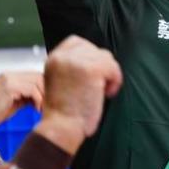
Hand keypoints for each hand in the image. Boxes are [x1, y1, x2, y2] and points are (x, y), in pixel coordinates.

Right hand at [0, 71, 42, 128]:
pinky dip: (37, 100)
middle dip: (45, 91)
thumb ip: (27, 95)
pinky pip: (31, 90)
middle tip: (47, 105)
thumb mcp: (14, 101)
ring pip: (36, 82)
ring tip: (41, 109)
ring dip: (42, 96)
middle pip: (37, 76)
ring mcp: (8, 79)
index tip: (47, 100)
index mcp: (9, 76)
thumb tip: (44, 95)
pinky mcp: (9, 87)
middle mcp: (9, 74)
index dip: (43, 87)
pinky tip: (36, 109)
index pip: (33, 75)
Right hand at [34, 35, 122, 153]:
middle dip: (101, 67)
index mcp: (53, 58)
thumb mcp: (59, 80)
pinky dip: (115, 81)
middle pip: (94, 49)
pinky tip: (107, 94)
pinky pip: (113, 67)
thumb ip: (72, 66)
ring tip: (101, 92)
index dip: (89, 55)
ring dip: (109, 75)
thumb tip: (96, 59)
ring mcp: (76, 61)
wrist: (62, 127)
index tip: (92, 74)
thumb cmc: (64, 112)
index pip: (76, 41)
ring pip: (106, 57)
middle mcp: (63, 56)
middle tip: (98, 87)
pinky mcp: (91, 69)